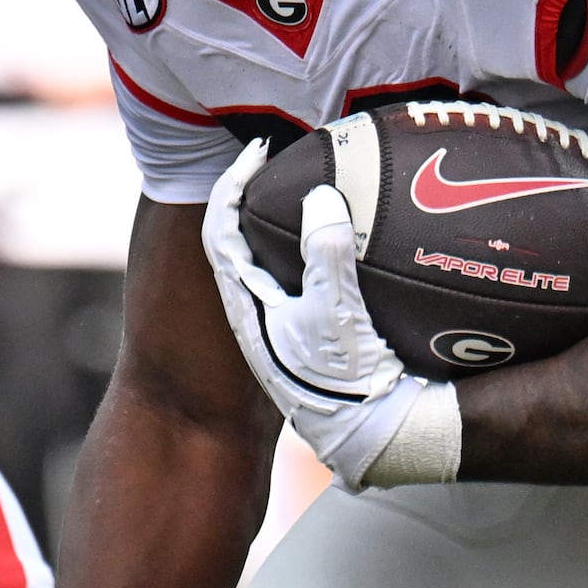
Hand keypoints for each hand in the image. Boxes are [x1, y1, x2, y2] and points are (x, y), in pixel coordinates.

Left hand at [198, 139, 462, 489]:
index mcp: (244, 302)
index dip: (235, 180)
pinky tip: (344, 236)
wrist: (366, 438)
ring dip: (283, 218)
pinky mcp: (302, 333)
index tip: (261, 148)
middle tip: (286, 158)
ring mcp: (276, 322)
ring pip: (266, 255)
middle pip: (238, 234)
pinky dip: (309, 245)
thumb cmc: (344, 382)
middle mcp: (251, 309)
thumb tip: (321, 197)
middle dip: (257, 191)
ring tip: (314, 184)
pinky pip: (295, 274)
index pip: (220, 224)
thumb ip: (327, 253)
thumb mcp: (336, 314)